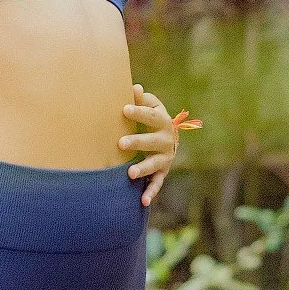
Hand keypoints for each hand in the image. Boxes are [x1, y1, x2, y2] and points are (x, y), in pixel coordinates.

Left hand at [119, 85, 197, 209]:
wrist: (168, 136)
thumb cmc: (151, 117)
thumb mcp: (150, 106)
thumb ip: (142, 99)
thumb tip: (135, 88)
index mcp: (162, 120)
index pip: (150, 115)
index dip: (138, 112)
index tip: (124, 109)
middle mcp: (166, 139)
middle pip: (151, 141)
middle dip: (137, 142)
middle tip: (120, 143)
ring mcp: (165, 157)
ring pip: (155, 164)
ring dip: (143, 168)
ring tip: (130, 173)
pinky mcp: (162, 172)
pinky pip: (157, 183)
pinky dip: (151, 192)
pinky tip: (143, 202)